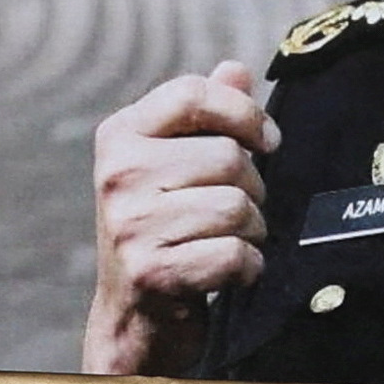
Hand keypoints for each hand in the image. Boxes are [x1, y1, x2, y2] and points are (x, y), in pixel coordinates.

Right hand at [84, 60, 272, 375]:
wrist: (132, 315)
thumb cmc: (162, 228)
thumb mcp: (172, 165)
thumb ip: (203, 117)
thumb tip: (236, 68)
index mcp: (120, 136)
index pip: (193, 94)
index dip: (244, 113)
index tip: (267, 141)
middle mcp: (117, 174)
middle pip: (229, 157)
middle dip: (252, 189)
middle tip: (233, 212)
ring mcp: (129, 224)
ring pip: (237, 207)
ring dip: (250, 231)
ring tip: (226, 241)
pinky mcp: (150, 271)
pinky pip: (234, 254)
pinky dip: (247, 268)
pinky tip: (228, 273)